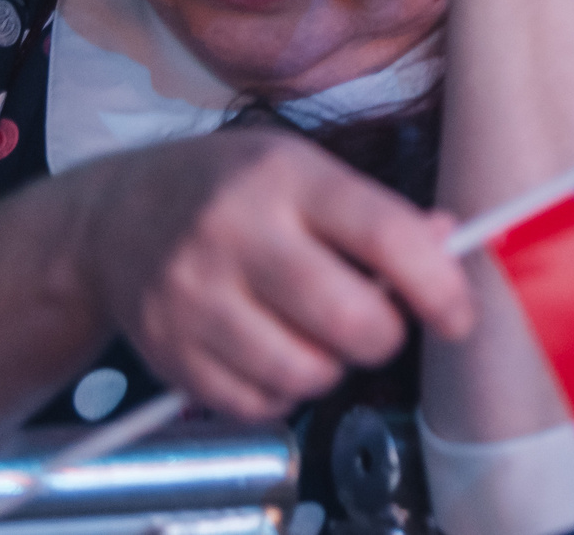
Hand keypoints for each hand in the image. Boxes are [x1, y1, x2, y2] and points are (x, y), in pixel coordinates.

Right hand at [77, 131, 475, 420]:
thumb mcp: (304, 169)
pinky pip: (257, 405)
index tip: (458, 314)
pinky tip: (274, 354)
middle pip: (347, 318)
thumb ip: (377, 211)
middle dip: (384, 335)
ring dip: (333, 367)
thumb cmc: (231, 189)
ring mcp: (195, 299)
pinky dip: (282, 393)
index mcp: (287, 179)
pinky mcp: (169, 354)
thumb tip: (447, 241)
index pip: (385, 235)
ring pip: (305, 372)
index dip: (437, 284)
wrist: (115, 217)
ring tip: (319, 336)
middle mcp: (237, 236)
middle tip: (379, 324)